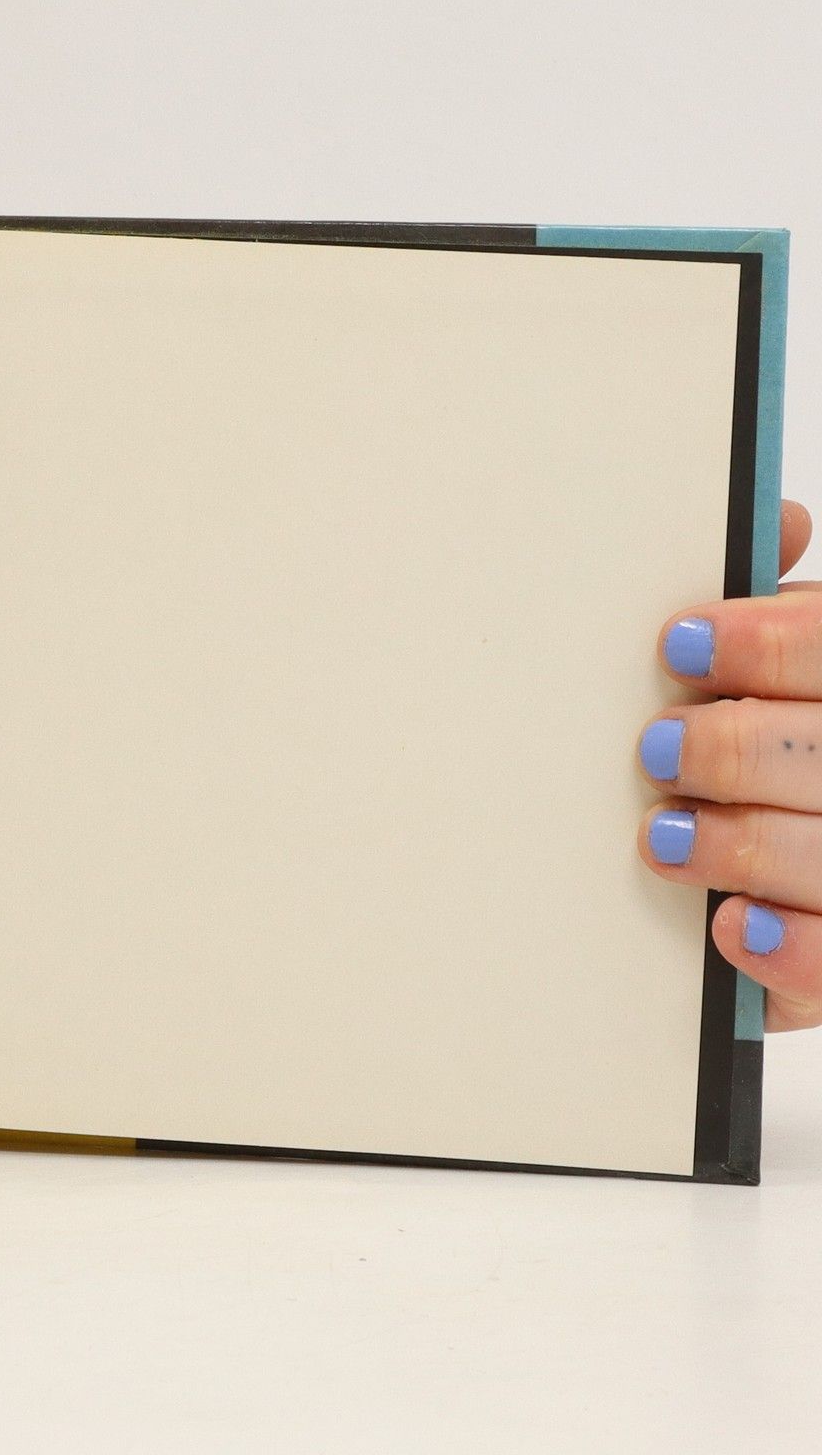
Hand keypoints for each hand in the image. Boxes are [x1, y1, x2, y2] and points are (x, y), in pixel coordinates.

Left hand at [640, 498, 821, 1027]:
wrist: (814, 855)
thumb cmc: (804, 737)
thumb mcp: (809, 666)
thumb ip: (789, 615)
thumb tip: (777, 516)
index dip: (771, 646)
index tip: (682, 644)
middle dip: (733, 748)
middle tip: (657, 748)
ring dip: (739, 845)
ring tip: (665, 834)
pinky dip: (788, 949)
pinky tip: (731, 927)